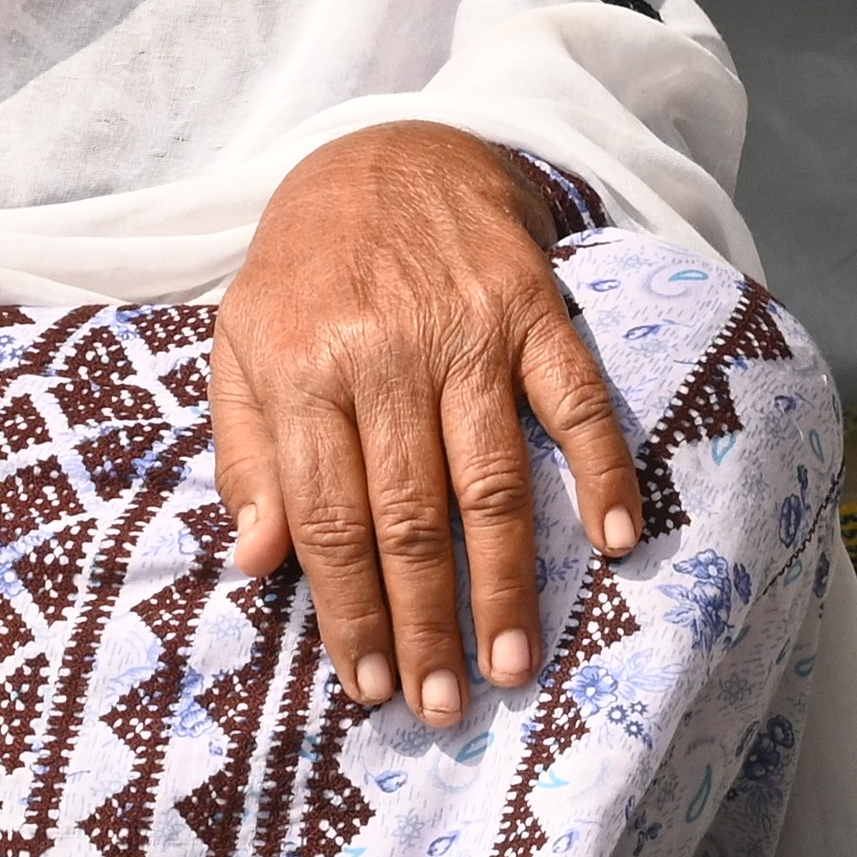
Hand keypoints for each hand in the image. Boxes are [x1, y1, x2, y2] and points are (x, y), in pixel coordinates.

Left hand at [211, 124, 640, 726]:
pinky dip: (601, 471)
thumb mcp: (241, 346)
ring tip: (514, 664)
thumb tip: (256, 564)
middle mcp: (383, 356)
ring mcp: (465, 332)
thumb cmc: (305, 270)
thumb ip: (247, 455)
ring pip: (490, 481)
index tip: (372, 686)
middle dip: (426, 624)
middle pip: (408, 518)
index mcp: (302, 372)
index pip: (328, 520)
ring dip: (507, 583)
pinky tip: (615, 541)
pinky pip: (575, 400)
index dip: (350, 613)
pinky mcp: (532, 308)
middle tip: (444, 705)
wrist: (387, 150)